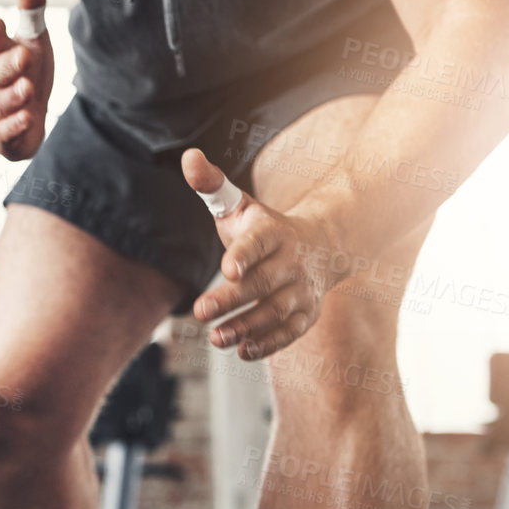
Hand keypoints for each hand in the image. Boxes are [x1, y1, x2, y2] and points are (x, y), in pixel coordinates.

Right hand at [0, 0, 53, 160]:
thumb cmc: (19, 75)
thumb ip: (30, 8)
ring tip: (26, 87)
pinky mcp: (4, 140)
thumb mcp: (29, 39)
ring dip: (12, 97)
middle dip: (7, 65)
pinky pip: (6, 135)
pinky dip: (14, 128)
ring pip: (0, 105)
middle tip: (23, 54)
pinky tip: (26, 119)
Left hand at [181, 148, 343, 360]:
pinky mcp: (306, 315)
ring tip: (215, 337)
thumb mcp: (239, 204)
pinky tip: (243, 351)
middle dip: (232, 299)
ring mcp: (301, 290)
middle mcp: (291, 262)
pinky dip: (268, 344)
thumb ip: (211, 185)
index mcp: (273, 232)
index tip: (226, 269)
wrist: (320, 246)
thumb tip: (188, 157)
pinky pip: (289, 332)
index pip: (258, 242)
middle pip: (262, 283)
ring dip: (246, 327)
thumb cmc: (263, 228)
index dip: (244, 255)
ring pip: (276, 312)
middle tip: (200, 311)